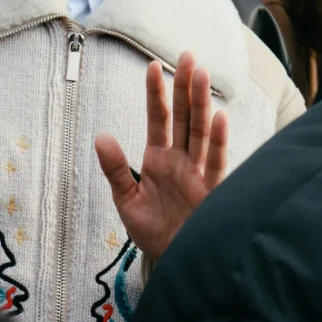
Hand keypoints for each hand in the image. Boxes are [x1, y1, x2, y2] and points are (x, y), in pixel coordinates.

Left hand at [95, 53, 227, 261]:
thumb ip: (116, 169)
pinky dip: (219, 140)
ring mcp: (199, 173)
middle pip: (185, 116)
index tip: (153, 65)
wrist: (175, 265)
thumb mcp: (126, 201)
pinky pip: (217, 162)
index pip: (159, 118)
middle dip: (185, 86)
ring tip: (200, 75)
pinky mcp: (214, 192)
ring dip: (201, 103)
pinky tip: (220, 118)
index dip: (156, 92)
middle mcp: (182, 160)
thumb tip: (101, 136)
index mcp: (159, 158)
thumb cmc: (153, 233)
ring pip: (201, 131)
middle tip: (187, 56)